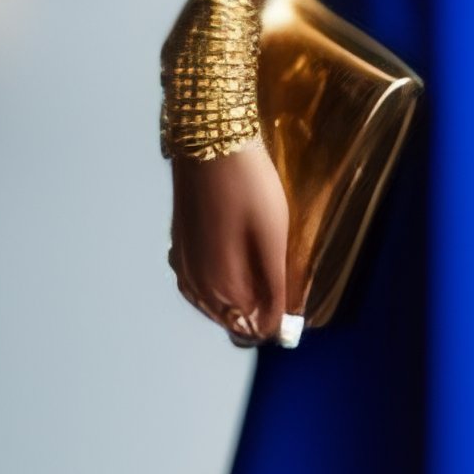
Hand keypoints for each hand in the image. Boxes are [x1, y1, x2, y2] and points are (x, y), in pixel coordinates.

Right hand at [169, 142, 289, 346]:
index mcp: (220, 288)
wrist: (210, 143)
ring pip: (217, 305)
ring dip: (241, 298)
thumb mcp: (274, 240)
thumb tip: (277, 325)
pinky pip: (201, 286)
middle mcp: (195, 286)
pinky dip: (222, 284)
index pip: (254, 330)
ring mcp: (183, 268)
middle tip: (283, 284)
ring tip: (264, 271)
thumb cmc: (247, 188)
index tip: (294, 304)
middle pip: (234, 321)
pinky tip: (237, 264)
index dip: (277, 322)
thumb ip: (275, 288)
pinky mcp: (179, 250)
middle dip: (260, 311)